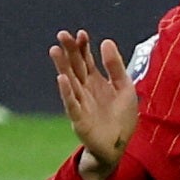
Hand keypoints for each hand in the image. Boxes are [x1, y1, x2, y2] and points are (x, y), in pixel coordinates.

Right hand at [49, 30, 137, 179]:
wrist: (119, 146)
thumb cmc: (121, 117)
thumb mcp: (124, 87)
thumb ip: (115, 66)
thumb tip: (106, 41)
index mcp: (96, 82)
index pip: (87, 60)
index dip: (83, 47)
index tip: (81, 33)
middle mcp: (86, 90)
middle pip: (75, 67)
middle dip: (69, 51)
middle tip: (62, 34)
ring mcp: (81, 104)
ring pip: (70, 82)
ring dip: (62, 66)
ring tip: (55, 50)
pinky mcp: (79, 119)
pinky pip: (71, 103)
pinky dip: (66, 91)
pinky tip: (62, 79)